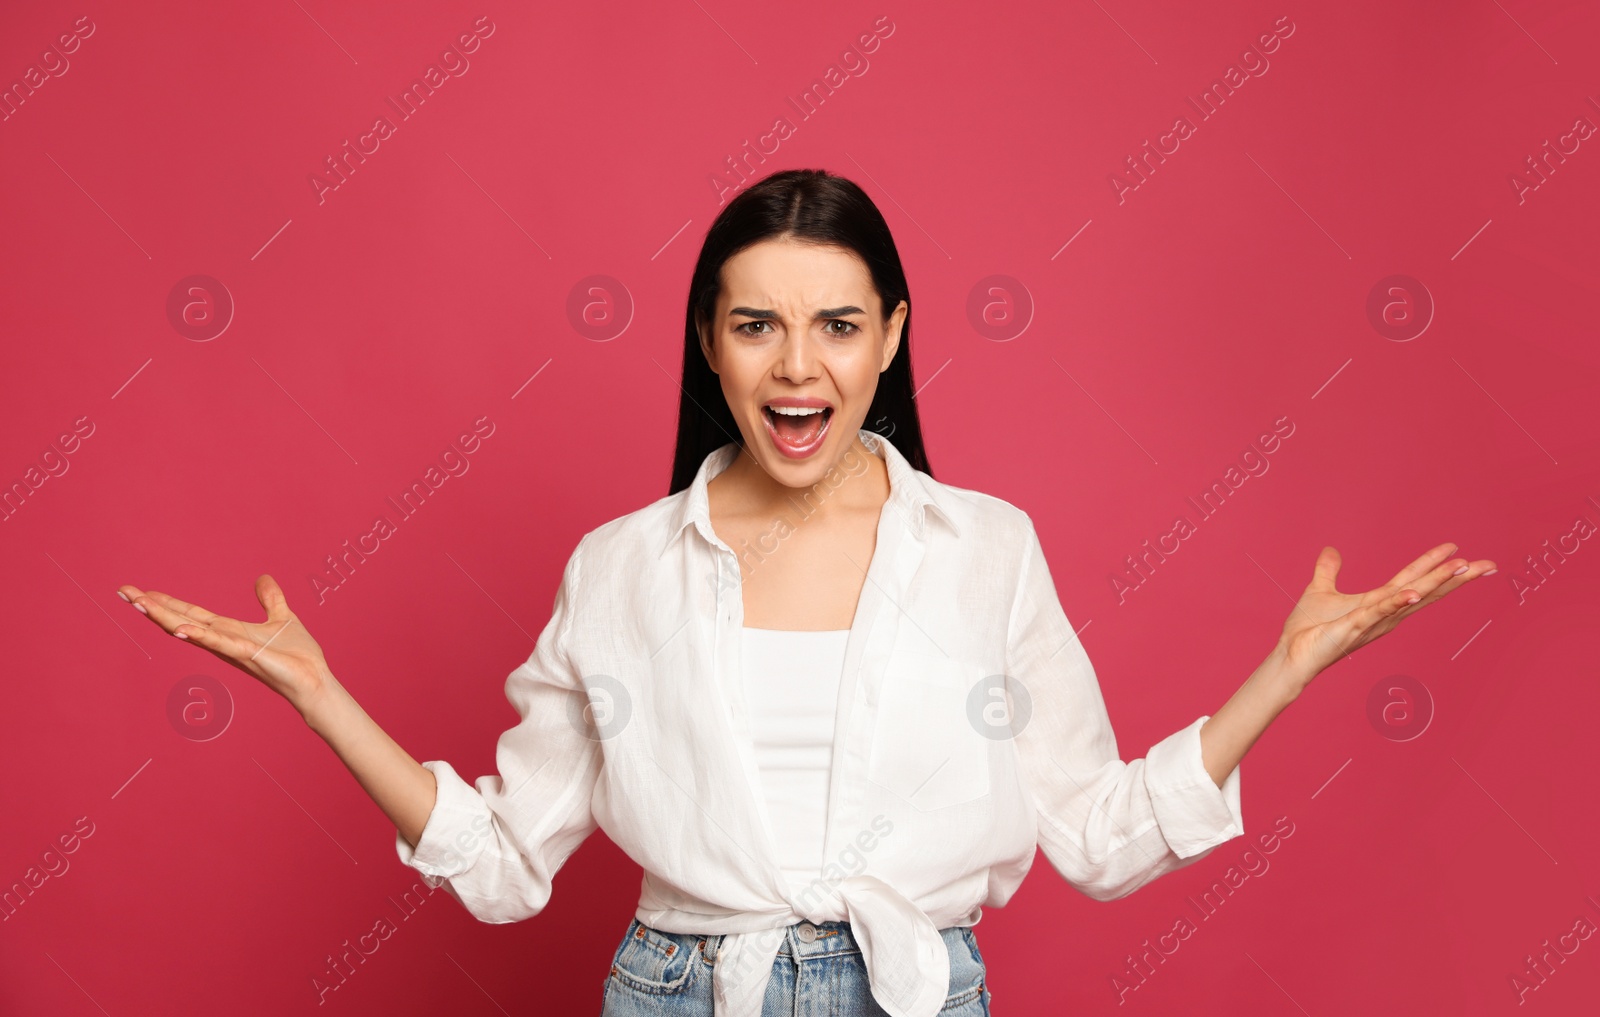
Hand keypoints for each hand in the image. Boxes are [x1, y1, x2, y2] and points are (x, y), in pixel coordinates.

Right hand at [118, 575, 332, 715]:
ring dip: (165, 617)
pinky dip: (199, 636)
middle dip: (152, 607)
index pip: (190, 613)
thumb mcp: (281, 617)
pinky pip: (219, 643)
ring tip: (139, 603)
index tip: (139, 591)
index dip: (166, 602)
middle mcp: (222, 641)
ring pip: (191, 630)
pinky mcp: (246, 655)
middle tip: (124, 591)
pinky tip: (178, 630)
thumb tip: (262, 578)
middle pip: (180, 620)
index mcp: (228, 630)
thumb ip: (270, 599)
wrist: (313, 679)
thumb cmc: (296, 656)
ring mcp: (231, 649)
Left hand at [1276, 543, 1495, 679]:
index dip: (1435, 565)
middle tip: (1487, 564)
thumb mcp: (1320, 590)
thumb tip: (1331, 549)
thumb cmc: (1309, 629)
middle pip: (1426, 590)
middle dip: (1455, 577)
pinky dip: (1396, 602)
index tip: (1460, 550)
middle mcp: (1384, 613)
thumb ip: (1328, 570)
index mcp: (1379, 603)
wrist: (1292, 653)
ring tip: (1461, 567)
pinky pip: (1378, 611)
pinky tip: (1413, 593)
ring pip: (1411, 597)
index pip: (1413, 579)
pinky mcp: (1355, 626)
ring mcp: (1373, 621)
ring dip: (1435, 582)